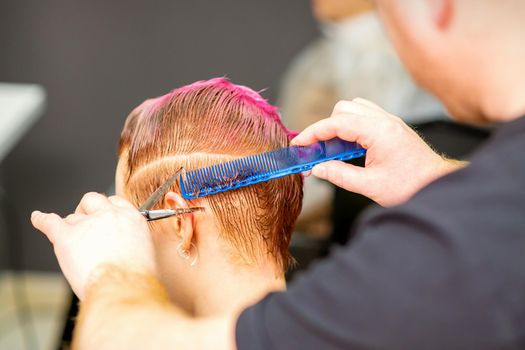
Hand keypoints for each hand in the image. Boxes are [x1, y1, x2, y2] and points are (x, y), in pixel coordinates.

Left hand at [31, 193, 155, 298]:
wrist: (122, 288)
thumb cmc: (136, 278)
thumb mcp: (146, 253)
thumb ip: (133, 243)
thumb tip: (126, 249)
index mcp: (130, 219)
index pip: (114, 201)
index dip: (106, 208)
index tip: (103, 214)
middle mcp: (108, 216)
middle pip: (92, 200)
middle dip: (87, 210)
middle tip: (86, 223)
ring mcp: (85, 225)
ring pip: (72, 217)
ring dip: (71, 228)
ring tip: (70, 240)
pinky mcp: (66, 237)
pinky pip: (49, 223)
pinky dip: (41, 220)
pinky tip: (37, 218)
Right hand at [292, 98, 460, 206]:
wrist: (439, 185)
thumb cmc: (411, 186)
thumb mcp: (370, 186)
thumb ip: (339, 175)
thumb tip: (317, 168)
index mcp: (379, 132)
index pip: (336, 123)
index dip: (313, 133)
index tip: (299, 144)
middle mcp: (385, 120)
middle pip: (344, 109)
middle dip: (326, 128)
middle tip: (318, 151)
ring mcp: (390, 121)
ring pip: (354, 108)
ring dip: (339, 124)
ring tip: (334, 149)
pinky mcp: (393, 126)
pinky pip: (366, 115)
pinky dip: (352, 126)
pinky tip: (350, 146)